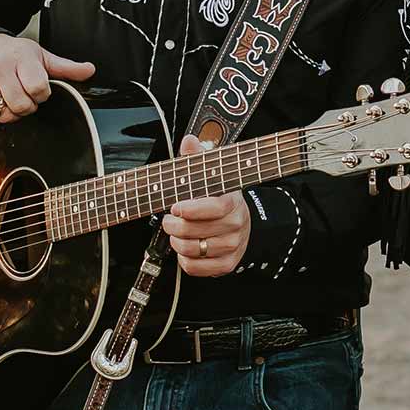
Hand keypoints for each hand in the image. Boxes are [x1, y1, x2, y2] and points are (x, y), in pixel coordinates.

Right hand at [0, 33, 94, 125]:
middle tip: (23, 95)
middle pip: (21, 105)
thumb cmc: (12, 54)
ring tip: (10, 99)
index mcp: (20, 57)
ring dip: (12, 113)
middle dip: (27, 106)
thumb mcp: (40, 56)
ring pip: (4, 115)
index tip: (37, 88)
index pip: (38, 88)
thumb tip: (91, 70)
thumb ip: (65, 67)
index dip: (41, 94)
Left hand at [162, 134, 250, 278]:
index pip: (215, 208)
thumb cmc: (219, 198)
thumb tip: (190, 141)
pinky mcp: (226, 264)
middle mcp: (235, 225)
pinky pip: (197, 268)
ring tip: (175, 233)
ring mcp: (232, 246)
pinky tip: (185, 249)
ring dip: (177, 242)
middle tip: (168, 220)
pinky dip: (185, 259)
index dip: (191, 210)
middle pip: (197, 232)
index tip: (176, 207)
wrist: (242, 222)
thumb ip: (197, 159)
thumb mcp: (211, 176)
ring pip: (194, 251)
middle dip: (174, 226)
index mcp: (232, 201)